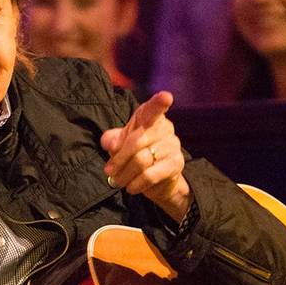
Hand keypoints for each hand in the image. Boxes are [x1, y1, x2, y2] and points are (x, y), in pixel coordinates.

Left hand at [99, 90, 191, 220]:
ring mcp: (173, 145)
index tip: (166, 97)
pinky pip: (151, 175)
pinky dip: (137, 183)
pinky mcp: (176, 164)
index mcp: (149, 117)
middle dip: (119, 159)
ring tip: (118, 181)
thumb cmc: (134, 153)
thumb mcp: (118, 144)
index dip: (159, 103)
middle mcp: (165, 128)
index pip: (154, 108)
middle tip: (109, 171)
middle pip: (137, 142)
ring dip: (125, 174)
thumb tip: (112, 145)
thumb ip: (111, 140)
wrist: (156, 179)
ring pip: (142, 160)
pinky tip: (131, 187)